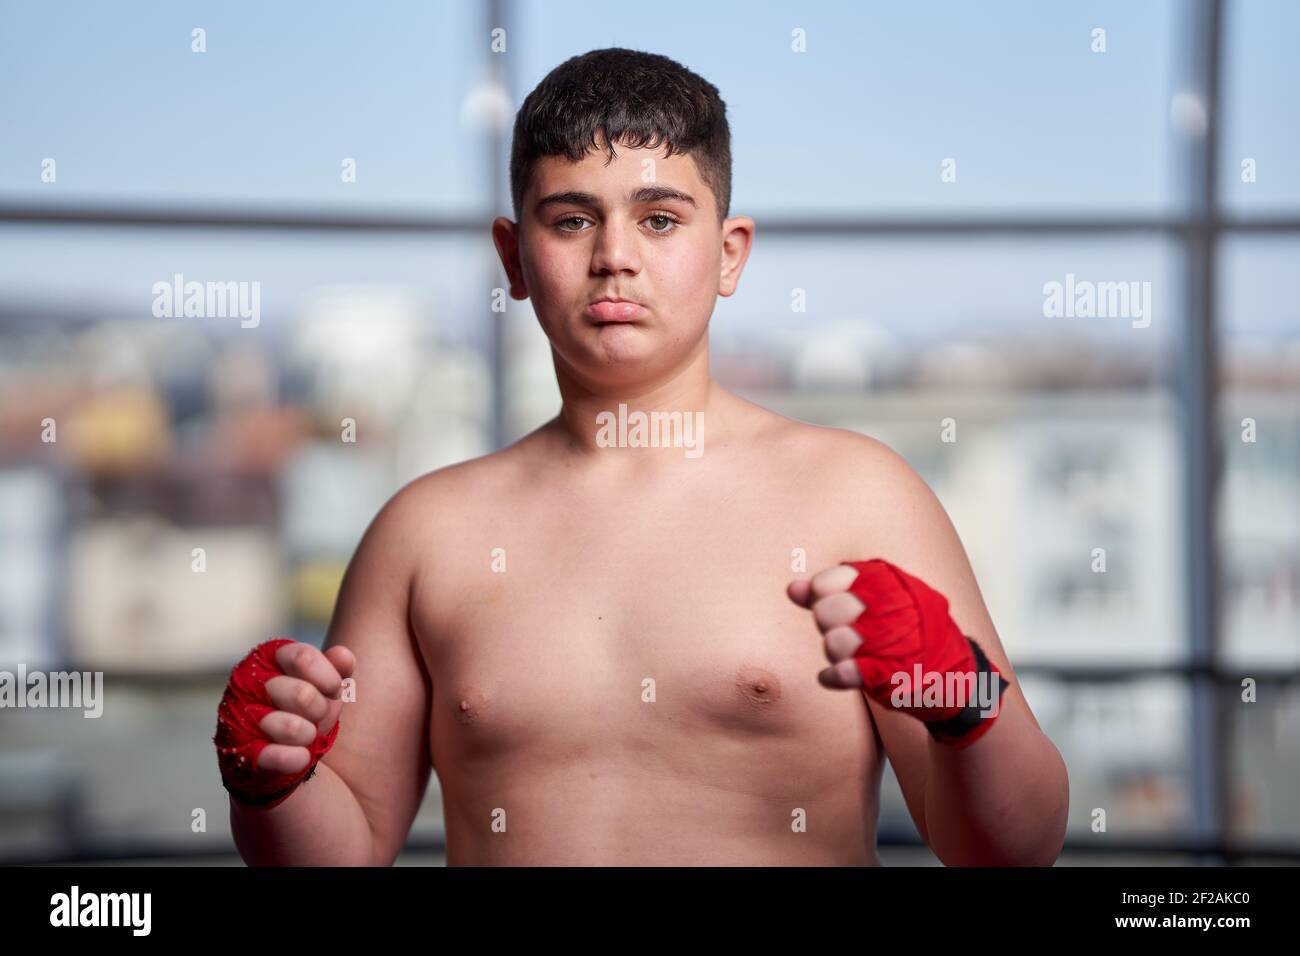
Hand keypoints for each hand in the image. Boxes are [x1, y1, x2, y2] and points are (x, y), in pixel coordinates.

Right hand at [214, 639, 354, 804]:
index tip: (333, 689)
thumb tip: (343, 655)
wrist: (287, 755)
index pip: (303, 658)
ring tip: (305, 736)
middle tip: (316, 716)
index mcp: (269, 659)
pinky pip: (277, 757)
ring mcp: (240, 720)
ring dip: (309, 735)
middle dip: (320, 710)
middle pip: (302, 694)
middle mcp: (248, 684)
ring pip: (292, 728)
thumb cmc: (307, 710)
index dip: (328, 678)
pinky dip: (298, 758)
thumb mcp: (326, 685)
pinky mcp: (241, 755)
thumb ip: (337, 667)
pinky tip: (302, 757)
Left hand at [787, 558, 1006, 743]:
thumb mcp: (882, 601)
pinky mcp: (891, 676)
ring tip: (848, 652)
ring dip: (833, 651)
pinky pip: (844, 674)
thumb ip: (834, 592)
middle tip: (843, 629)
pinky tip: (836, 675)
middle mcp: (894, 608)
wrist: (959, 677)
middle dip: (826, 622)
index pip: (833, 580)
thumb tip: (791, 588)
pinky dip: (834, 676)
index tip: (829, 602)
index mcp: (893, 583)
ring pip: (834, 642)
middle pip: (827, 611)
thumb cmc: (912, 632)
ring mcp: (894, 643)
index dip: (822, 594)